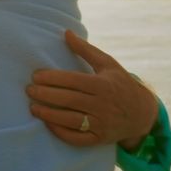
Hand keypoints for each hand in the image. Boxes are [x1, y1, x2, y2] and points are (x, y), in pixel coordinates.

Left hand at [27, 30, 158, 149]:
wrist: (142, 113)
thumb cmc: (120, 83)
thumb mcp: (108, 64)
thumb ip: (86, 49)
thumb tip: (66, 32)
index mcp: (103, 84)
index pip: (73, 81)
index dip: (52, 78)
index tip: (35, 76)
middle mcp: (103, 104)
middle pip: (69, 100)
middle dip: (46, 95)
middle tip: (29, 90)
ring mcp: (102, 123)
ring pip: (71, 120)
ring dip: (49, 114)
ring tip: (33, 108)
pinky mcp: (100, 138)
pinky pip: (78, 138)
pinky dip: (62, 132)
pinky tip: (48, 124)